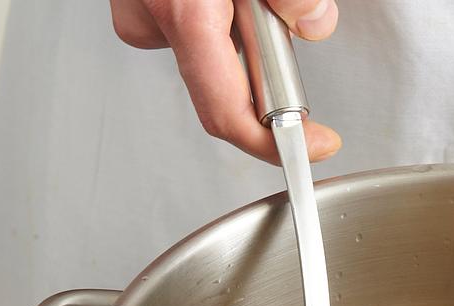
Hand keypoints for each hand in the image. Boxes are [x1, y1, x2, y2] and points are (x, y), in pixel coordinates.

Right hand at [110, 0, 341, 162]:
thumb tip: (313, 20)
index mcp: (183, 12)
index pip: (228, 114)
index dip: (274, 141)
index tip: (315, 143)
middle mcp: (152, 17)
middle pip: (222, 80)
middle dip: (263, 59)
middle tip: (279, 20)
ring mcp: (137, 5)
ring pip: (204, 45)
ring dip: (236, 26)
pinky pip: (183, 18)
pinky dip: (212, 8)